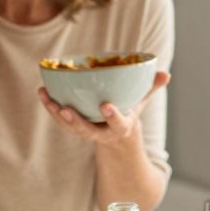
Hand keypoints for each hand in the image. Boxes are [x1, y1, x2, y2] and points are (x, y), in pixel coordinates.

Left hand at [38, 71, 170, 146]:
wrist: (116, 137)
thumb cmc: (128, 112)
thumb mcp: (140, 103)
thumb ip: (150, 88)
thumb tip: (166, 74)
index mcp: (120, 127)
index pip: (117, 123)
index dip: (112, 116)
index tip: (106, 106)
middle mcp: (101, 133)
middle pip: (86, 130)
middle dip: (75, 121)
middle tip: (64, 109)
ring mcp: (86, 132)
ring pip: (69, 126)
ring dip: (56, 113)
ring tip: (46, 98)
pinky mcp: (74, 128)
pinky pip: (60, 120)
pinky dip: (50, 107)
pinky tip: (42, 92)